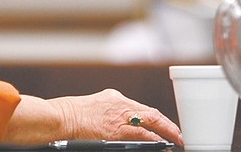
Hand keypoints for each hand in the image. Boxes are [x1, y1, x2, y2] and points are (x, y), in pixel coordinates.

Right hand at [2, 91, 182, 147]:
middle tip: (179, 134)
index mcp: (113, 97)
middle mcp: (120, 103)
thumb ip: (107, 110)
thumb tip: (114, 122)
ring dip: (167, 131)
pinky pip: (144, 134)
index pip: (141, 107)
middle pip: (151, 112)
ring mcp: (121, 116)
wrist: (61, 116)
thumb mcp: (92, 106)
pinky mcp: (119, 130)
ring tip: (177, 140)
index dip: (156, 118)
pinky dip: (156, 139)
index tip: (164, 125)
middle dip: (167, 124)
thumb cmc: (70, 114)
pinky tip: (164, 144)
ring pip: (152, 121)